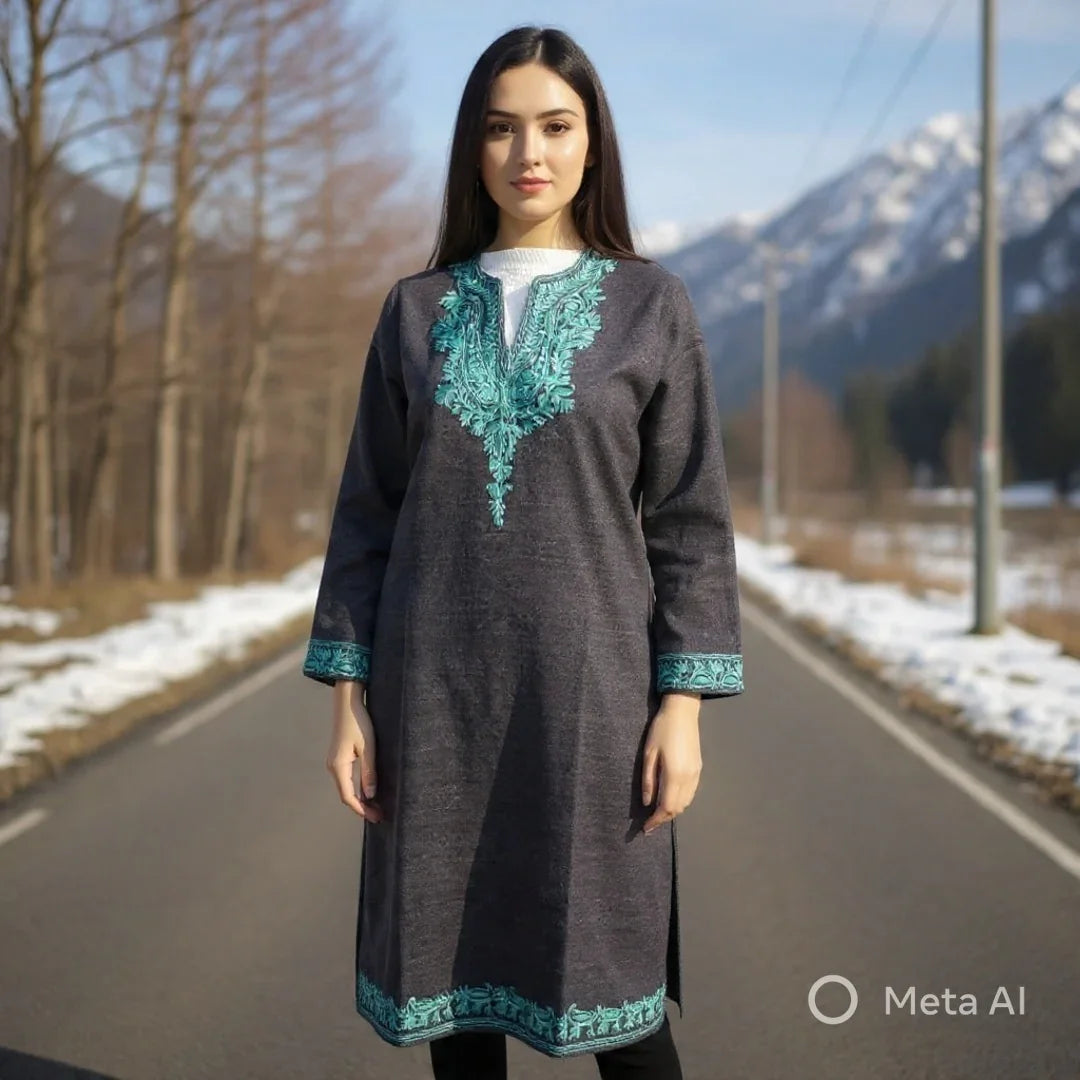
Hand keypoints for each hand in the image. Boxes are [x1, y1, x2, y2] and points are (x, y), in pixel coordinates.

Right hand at [326, 681, 382, 822]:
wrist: (347, 703)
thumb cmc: (358, 723)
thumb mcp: (368, 748)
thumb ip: (369, 772)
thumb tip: (371, 795)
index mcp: (339, 766)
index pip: (348, 796)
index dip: (361, 810)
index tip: (375, 817)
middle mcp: (333, 767)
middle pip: (346, 794)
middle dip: (362, 807)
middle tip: (379, 815)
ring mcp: (335, 762)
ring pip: (346, 787)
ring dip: (360, 798)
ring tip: (376, 806)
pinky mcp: (339, 757)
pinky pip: (346, 779)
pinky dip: (357, 788)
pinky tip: (368, 791)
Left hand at [642, 693, 701, 833]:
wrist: (683, 712)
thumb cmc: (661, 730)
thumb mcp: (649, 754)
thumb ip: (648, 780)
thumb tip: (647, 803)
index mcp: (675, 775)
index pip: (666, 807)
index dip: (656, 820)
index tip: (645, 829)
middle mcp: (689, 778)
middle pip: (678, 808)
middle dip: (664, 819)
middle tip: (649, 824)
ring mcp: (696, 774)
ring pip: (686, 803)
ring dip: (673, 811)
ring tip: (658, 813)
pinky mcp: (699, 769)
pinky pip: (691, 794)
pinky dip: (680, 802)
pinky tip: (670, 799)